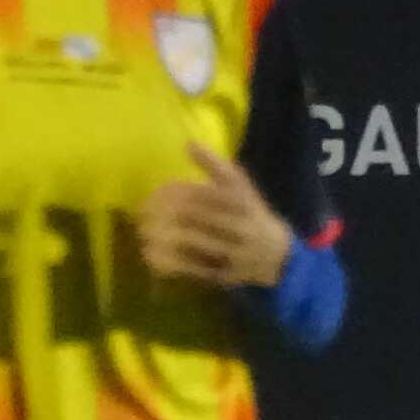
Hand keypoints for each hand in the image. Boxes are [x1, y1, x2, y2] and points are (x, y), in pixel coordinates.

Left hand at [137, 145, 293, 289]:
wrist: (277, 257)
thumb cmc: (251, 215)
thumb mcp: (241, 188)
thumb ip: (215, 166)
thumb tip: (188, 143)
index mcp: (242, 202)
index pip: (203, 193)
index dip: (175, 192)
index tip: (154, 192)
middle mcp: (240, 227)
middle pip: (196, 217)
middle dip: (164, 214)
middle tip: (141, 213)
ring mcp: (233, 253)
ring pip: (193, 244)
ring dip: (164, 237)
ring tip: (142, 231)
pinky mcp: (224, 275)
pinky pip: (192, 269)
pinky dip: (170, 262)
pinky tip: (151, 255)